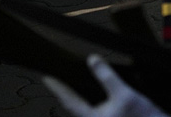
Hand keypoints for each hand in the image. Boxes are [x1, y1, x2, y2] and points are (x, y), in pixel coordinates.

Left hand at [43, 55, 167, 116]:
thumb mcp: (124, 94)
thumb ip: (106, 77)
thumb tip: (92, 60)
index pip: (69, 101)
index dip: (57, 88)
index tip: (46, 76)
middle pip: (74, 106)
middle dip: (66, 92)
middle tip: (57, 77)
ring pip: (84, 109)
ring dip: (79, 96)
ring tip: (73, 81)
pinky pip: (94, 111)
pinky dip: (90, 100)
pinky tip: (95, 92)